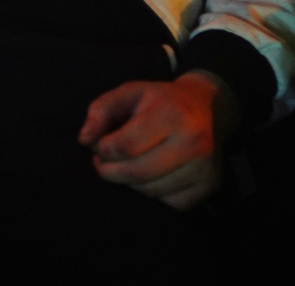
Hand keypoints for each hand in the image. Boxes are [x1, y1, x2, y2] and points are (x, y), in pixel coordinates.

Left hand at [78, 70, 235, 210]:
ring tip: (128, 163)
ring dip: (129, 182)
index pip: (126, 146)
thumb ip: (101, 110)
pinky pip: (168, 203)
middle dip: (110, 171)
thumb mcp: (129, 92)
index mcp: (173, 114)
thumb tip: (84, 139)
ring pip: (150, 191)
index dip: (102, 149)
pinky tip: (153, 173)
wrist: (206, 108)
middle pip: (137, 174)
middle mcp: (194, 143)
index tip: (99, 145)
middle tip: (103, 162)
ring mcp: (205, 168)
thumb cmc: (160, 100)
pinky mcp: (209, 187)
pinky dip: (153, 192)